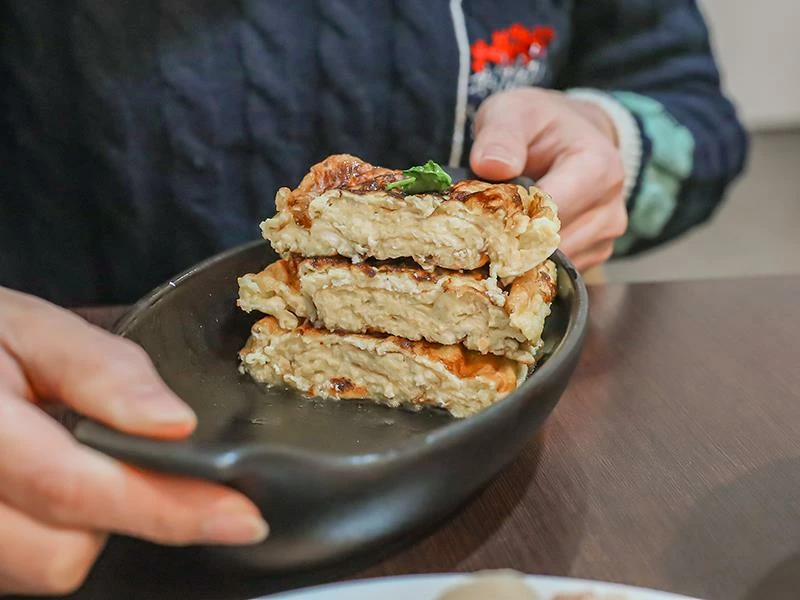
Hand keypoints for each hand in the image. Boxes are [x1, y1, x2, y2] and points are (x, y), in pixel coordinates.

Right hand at [0, 287, 267, 595]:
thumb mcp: (35, 330)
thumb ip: (102, 370)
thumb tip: (174, 421)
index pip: (75, 489)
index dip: (168, 509)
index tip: (240, 516)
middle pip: (61, 555)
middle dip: (121, 513)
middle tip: (134, 456)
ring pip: (46, 570)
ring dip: (85, 528)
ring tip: (83, 462)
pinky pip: (28, 570)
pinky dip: (60, 534)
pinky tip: (59, 486)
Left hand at [470, 87, 627, 271]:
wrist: (571, 134)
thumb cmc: (539, 123)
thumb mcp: (513, 111)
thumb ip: (500, 134)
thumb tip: (490, 166)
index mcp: (598, 167)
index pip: (551, 211)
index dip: (510, 220)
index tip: (474, 223)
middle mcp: (610, 206)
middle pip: (552, 243)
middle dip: (510, 243)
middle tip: (473, 235)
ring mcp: (606, 235)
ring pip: (554, 263)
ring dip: (519, 256)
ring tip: (492, 236)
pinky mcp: (595, 253)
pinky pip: (559, 271)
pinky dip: (531, 264)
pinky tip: (511, 246)